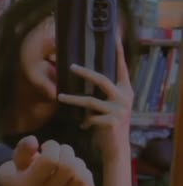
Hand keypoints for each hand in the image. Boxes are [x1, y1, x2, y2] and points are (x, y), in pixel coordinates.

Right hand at [0, 136, 94, 185]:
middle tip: (59, 152)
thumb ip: (24, 148)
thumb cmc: (25, 168)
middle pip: (69, 168)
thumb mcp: (19, 156)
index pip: (50, 160)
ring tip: (68, 162)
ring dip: (78, 163)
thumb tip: (33, 141)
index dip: (51, 146)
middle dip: (66, 152)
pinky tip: (74, 174)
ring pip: (82, 178)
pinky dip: (85, 175)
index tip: (45, 147)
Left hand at [58, 35, 132, 160]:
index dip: (118, 53)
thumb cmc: (111, 125)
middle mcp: (125, 98)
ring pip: (90, 101)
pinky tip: (83, 125)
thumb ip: (106, 95)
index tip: (115, 37)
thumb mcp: (113, 107)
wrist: (118, 148)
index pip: (122, 68)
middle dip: (85, 73)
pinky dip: (85, 121)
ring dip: (73, 99)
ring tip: (60, 97)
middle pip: (101, 80)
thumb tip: (88, 79)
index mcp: (126, 90)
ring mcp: (119, 110)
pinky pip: (91, 117)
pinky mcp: (111, 122)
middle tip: (71, 67)